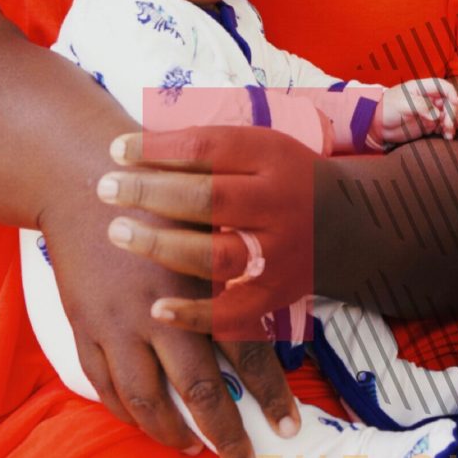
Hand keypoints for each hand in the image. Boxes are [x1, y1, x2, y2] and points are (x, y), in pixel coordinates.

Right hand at [34, 182, 299, 457]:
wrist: (82, 182)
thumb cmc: (158, 196)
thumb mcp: (208, 221)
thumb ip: (240, 269)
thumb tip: (280, 313)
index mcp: (201, 283)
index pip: (245, 352)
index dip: (269, 393)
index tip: (288, 428)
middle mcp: (160, 311)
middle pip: (199, 389)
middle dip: (225, 434)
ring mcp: (116, 324)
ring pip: (147, 400)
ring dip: (173, 433)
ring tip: (195, 449)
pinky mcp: (84, 328)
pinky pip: (105, 387)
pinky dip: (127, 413)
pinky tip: (148, 423)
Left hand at [99, 125, 319, 337]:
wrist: (352, 223)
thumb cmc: (286, 177)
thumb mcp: (261, 147)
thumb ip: (209, 147)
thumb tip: (138, 144)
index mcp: (274, 160)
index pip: (210, 149)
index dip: (159, 148)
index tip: (115, 149)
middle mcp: (280, 206)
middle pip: (210, 200)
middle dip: (151, 193)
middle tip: (105, 189)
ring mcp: (280, 254)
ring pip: (217, 256)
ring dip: (162, 246)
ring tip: (118, 233)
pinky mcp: (277, 295)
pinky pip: (234, 312)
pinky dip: (195, 314)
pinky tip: (157, 309)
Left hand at [377, 77, 457, 143]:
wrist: (376, 124)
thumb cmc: (387, 108)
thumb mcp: (402, 104)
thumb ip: (421, 107)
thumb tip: (437, 116)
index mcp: (423, 88)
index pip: (443, 87)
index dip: (452, 94)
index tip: (455, 104)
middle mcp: (430, 100)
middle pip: (450, 103)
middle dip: (454, 114)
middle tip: (449, 126)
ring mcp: (431, 113)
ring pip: (450, 116)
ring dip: (457, 123)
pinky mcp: (429, 126)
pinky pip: (444, 128)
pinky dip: (450, 132)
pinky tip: (451, 137)